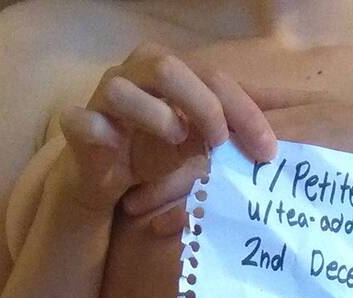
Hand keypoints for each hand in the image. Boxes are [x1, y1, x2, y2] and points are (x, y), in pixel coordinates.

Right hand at [57, 41, 276, 217]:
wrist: (104, 176)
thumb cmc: (155, 151)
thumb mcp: (199, 143)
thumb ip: (229, 136)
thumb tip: (275, 146)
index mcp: (170, 71)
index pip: (214, 79)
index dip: (244, 113)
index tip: (266, 151)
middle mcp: (135, 74)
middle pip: (169, 68)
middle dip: (202, 104)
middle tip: (221, 142)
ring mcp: (102, 97)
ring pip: (121, 89)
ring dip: (154, 115)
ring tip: (175, 141)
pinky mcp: (77, 125)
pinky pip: (82, 121)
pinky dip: (100, 132)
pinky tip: (118, 148)